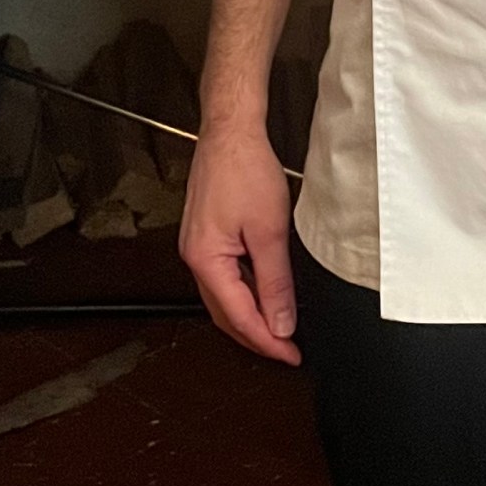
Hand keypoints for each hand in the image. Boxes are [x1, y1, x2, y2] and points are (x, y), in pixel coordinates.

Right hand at [179, 122, 300, 364]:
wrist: (231, 131)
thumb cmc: (244, 168)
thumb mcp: (270, 231)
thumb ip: (275, 282)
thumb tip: (280, 322)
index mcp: (205, 260)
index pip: (238, 316)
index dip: (267, 340)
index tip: (291, 354)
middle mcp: (194, 257)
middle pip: (225, 314)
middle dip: (257, 336)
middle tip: (288, 349)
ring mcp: (197, 247)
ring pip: (223, 298)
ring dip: (250, 316)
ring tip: (280, 328)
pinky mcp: (205, 236)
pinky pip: (223, 277)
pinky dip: (244, 293)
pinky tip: (264, 294)